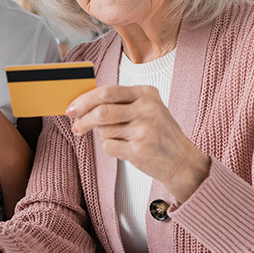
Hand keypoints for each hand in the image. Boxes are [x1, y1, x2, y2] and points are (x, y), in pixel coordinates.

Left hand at [66, 85, 209, 202]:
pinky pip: (109, 146)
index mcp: (146, 94)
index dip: (86, 99)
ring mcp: (144, 130)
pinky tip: (125, 148)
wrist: (181, 160)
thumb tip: (84, 103)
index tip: (72, 107)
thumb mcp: (147, 108)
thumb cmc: (160, 133)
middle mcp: (147, 109)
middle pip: (102, 111)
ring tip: (120, 138)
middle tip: (75, 126)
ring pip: (104, 130)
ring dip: (103, 136)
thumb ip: (121, 103)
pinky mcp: (139, 150)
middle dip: (83, 118)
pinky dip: (110, 148)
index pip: (108, 92)